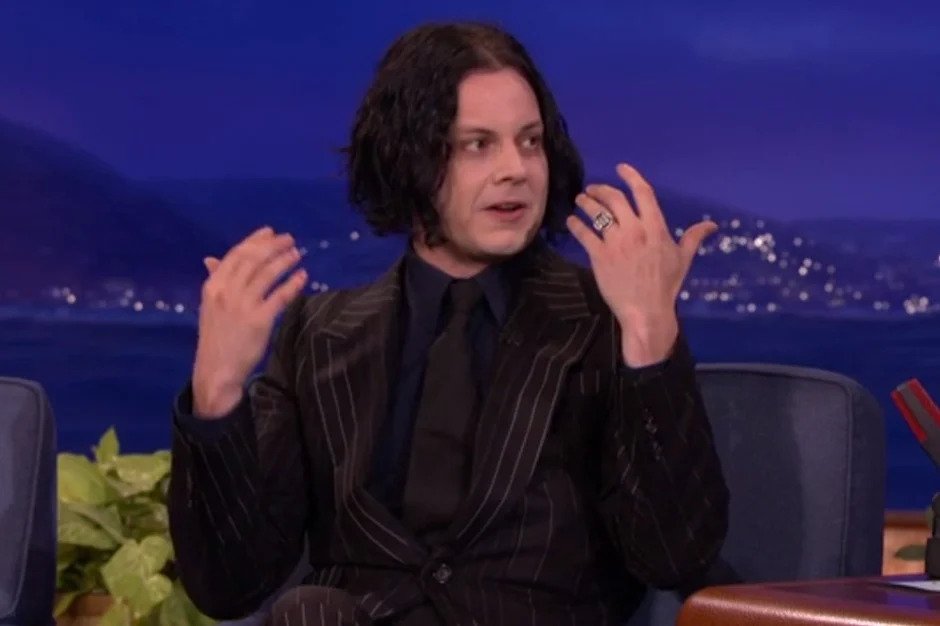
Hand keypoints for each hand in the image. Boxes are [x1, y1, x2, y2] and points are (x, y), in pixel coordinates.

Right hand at [192, 226, 307, 417]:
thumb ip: (215, 280)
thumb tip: (211, 258)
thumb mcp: (209, 306)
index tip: (270, 232)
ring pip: (267, 274)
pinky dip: (293, 284)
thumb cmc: (215, 337)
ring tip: (298, 254)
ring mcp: (243, 305)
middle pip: (253, 260)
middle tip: (290, 239)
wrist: (216, 370)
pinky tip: (303, 276)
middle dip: (273, 246)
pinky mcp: (259, 320)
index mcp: (212, 286)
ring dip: (285, 261)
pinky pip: (280, 296)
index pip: (236, 255)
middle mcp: (226, 291)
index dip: (255, 241)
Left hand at [566, 163, 716, 365]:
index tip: (621, 168)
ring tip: (580, 200)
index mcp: (656, 228)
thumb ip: (694, 237)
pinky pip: (584, 234)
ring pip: (597, 214)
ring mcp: (615, 243)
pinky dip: (575, 225)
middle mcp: (635, 230)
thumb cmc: (665, 285)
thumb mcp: (683, 259)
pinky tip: (571, 221)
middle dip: (601, 189)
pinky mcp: (599, 256)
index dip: (631, 177)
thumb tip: (712, 224)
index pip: (643, 193)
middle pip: (614, 199)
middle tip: (592, 189)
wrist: (646, 311)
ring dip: (586, 203)